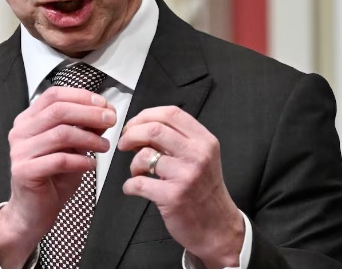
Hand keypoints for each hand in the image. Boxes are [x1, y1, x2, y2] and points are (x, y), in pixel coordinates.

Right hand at [0, 86, 115, 266]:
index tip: (103, 104)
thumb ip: (83, 130)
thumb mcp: (71, 148)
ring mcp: (20, 151)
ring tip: (104, 147)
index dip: (81, 96)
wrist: (33, 211)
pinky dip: (80, 161)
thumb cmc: (51, 178)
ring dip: (89, 139)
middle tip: (110, 120)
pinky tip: (90, 165)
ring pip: (60, 134)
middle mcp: (21, 132)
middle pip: (58, 110)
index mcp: (29, 120)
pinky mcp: (24, 171)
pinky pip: (59, 160)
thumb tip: (104, 114)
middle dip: (89, 114)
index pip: (54, 95)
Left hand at [118, 106, 243, 267]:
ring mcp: (186, 176)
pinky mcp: (173, 196)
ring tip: (137, 171)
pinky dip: (129, 185)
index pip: (170, 113)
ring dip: (132, 163)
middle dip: (131, 134)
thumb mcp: (202, 157)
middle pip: (154, 129)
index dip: (145, 115)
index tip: (134, 125)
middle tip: (125, 143)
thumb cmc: (204, 191)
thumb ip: (178, 139)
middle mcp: (197, 155)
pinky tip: (134, 188)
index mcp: (204, 141)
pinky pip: (138, 183)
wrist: (217, 227)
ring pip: (144, 155)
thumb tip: (144, 127)